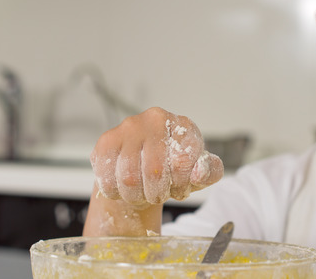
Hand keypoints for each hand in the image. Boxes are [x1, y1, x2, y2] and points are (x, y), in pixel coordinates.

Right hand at [90, 107, 223, 204]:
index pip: (182, 162)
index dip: (180, 185)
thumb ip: (209, 172)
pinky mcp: (106, 140)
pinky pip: (107, 178)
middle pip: (154, 172)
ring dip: (136, 196)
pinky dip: (116, 192)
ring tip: (142, 193)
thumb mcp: (199, 172)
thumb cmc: (175, 168)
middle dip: (157, 193)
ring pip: (129, 178)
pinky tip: (124, 188)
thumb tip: (199, 173)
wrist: (143, 164)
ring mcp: (129, 127)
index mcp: (183, 125)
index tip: (179, 189)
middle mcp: (156, 119)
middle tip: (158, 195)